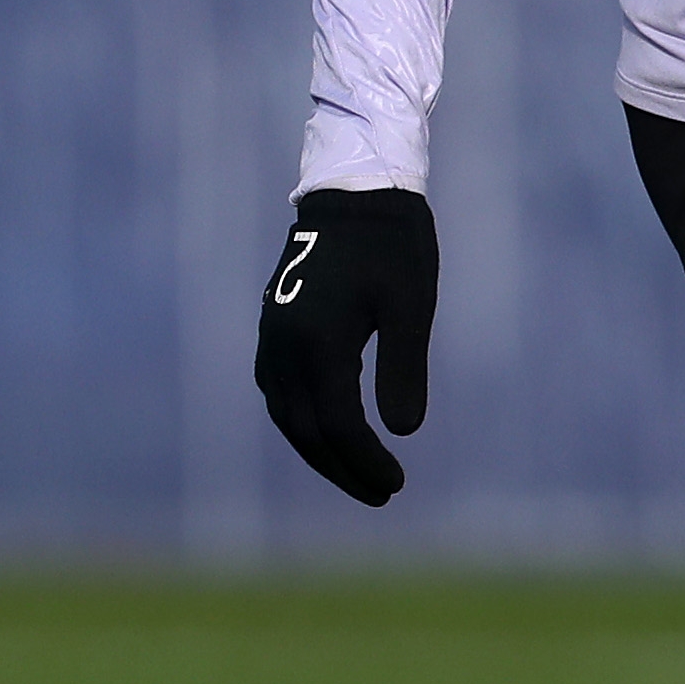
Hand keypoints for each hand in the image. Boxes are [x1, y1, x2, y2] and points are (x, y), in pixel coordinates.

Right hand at [254, 187, 437, 505]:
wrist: (354, 191)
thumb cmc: (393, 246)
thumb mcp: (411, 306)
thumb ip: (405, 369)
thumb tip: (404, 432)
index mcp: (318, 343)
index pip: (337, 425)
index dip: (365, 462)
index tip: (398, 484)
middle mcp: (285, 347)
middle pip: (307, 430)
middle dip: (343, 468)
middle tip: (383, 492)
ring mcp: (273, 339)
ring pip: (288, 416)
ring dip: (320, 451)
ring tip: (359, 474)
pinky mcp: (273, 331)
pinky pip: (280, 394)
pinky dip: (304, 423)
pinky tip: (329, 434)